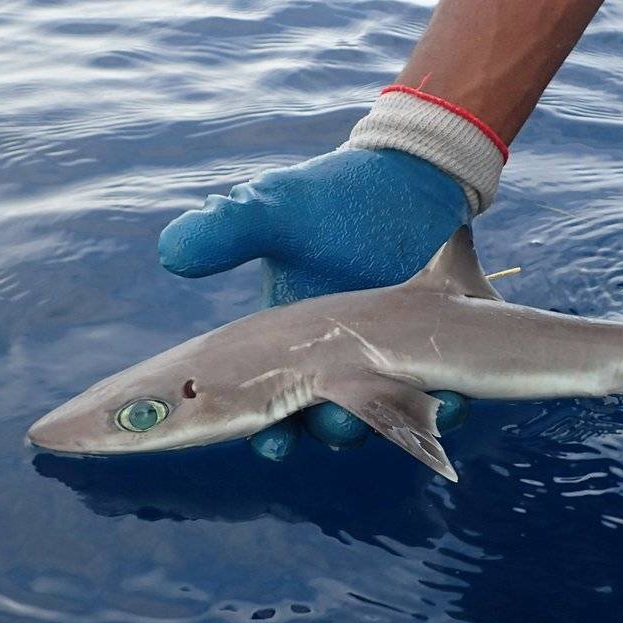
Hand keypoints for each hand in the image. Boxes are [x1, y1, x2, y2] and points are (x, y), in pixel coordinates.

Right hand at [158, 147, 471, 458]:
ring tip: (391, 412)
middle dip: (329, 430)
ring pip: (386, 418)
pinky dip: (446, 404)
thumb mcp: (277, 210)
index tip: (269, 440)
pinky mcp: (440, 357)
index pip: (268, 408)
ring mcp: (390, 365)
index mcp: (290, 348)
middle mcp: (338, 366)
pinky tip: (451, 397)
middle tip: (334, 424)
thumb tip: (171, 253)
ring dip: (388, 422)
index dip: (266, 433)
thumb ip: (229, 231)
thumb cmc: (331, 200)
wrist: (407, 183)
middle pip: (326, 425)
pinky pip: (444, 394)